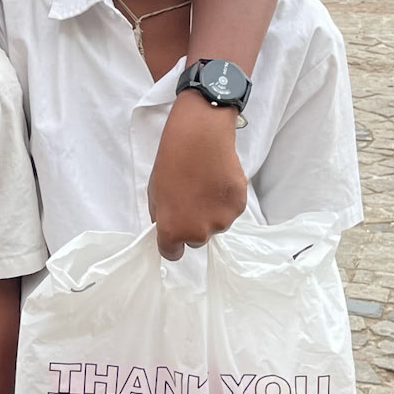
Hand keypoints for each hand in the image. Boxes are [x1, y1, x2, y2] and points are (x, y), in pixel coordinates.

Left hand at [150, 94, 245, 259]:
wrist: (200, 140)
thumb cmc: (173, 162)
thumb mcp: (154, 193)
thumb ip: (161, 217)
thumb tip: (166, 227)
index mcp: (173, 230)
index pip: (172, 254)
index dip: (171, 243)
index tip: (173, 232)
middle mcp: (198, 232)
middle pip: (196, 240)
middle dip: (193, 225)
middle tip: (190, 199)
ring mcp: (222, 221)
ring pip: (215, 225)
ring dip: (211, 213)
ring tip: (205, 186)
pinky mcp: (238, 207)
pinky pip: (229, 211)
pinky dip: (224, 201)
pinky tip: (218, 181)